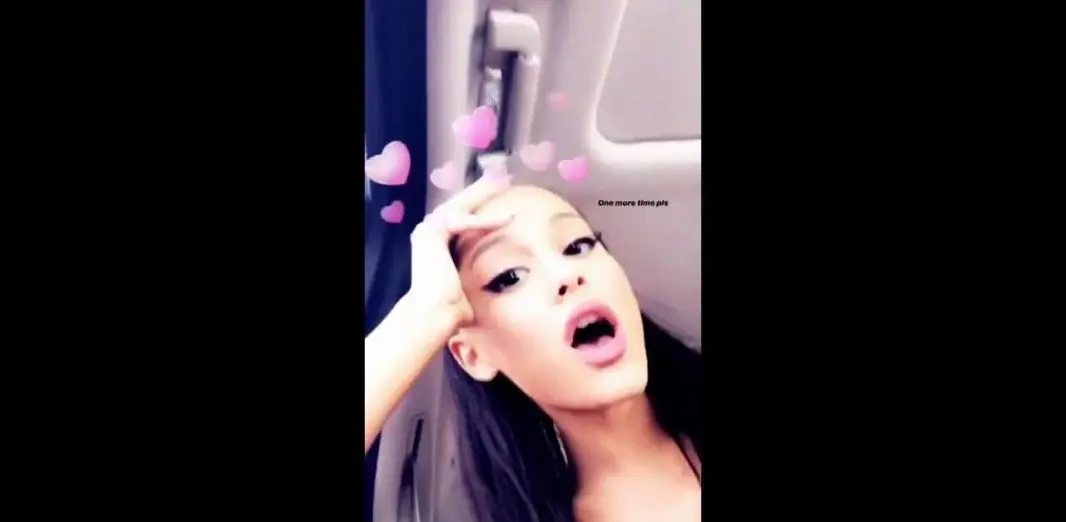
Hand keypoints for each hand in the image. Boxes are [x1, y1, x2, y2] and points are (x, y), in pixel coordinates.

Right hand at [405, 175, 512, 331]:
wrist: (436, 313)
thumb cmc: (453, 307)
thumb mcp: (470, 284)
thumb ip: (478, 277)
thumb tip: (499, 289)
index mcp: (436, 243)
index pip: (460, 217)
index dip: (479, 205)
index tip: (497, 196)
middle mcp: (428, 233)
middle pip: (458, 205)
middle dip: (480, 190)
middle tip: (500, 175)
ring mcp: (427, 230)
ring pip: (460, 206)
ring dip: (483, 193)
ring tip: (503, 181)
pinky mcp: (432, 232)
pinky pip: (463, 221)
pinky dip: (485, 222)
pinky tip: (507, 220)